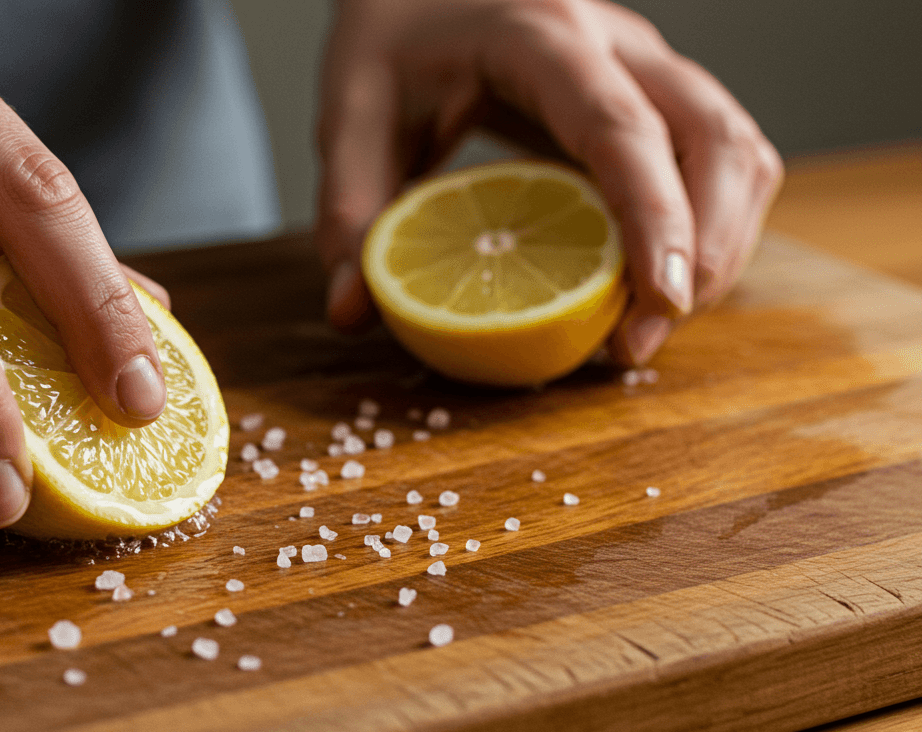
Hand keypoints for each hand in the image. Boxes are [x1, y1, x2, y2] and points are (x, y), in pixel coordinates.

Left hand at [316, 0, 782, 364]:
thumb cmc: (389, 39)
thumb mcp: (348, 115)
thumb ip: (347, 212)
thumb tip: (351, 312)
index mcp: (539, 34)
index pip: (620, 124)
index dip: (653, 216)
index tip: (659, 303)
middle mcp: (613, 39)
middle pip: (713, 136)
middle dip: (703, 250)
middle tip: (639, 342)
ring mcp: (645, 62)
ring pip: (738, 147)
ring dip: (719, 245)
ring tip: (647, 326)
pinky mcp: (654, 92)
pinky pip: (719, 158)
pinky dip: (709, 227)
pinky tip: (650, 284)